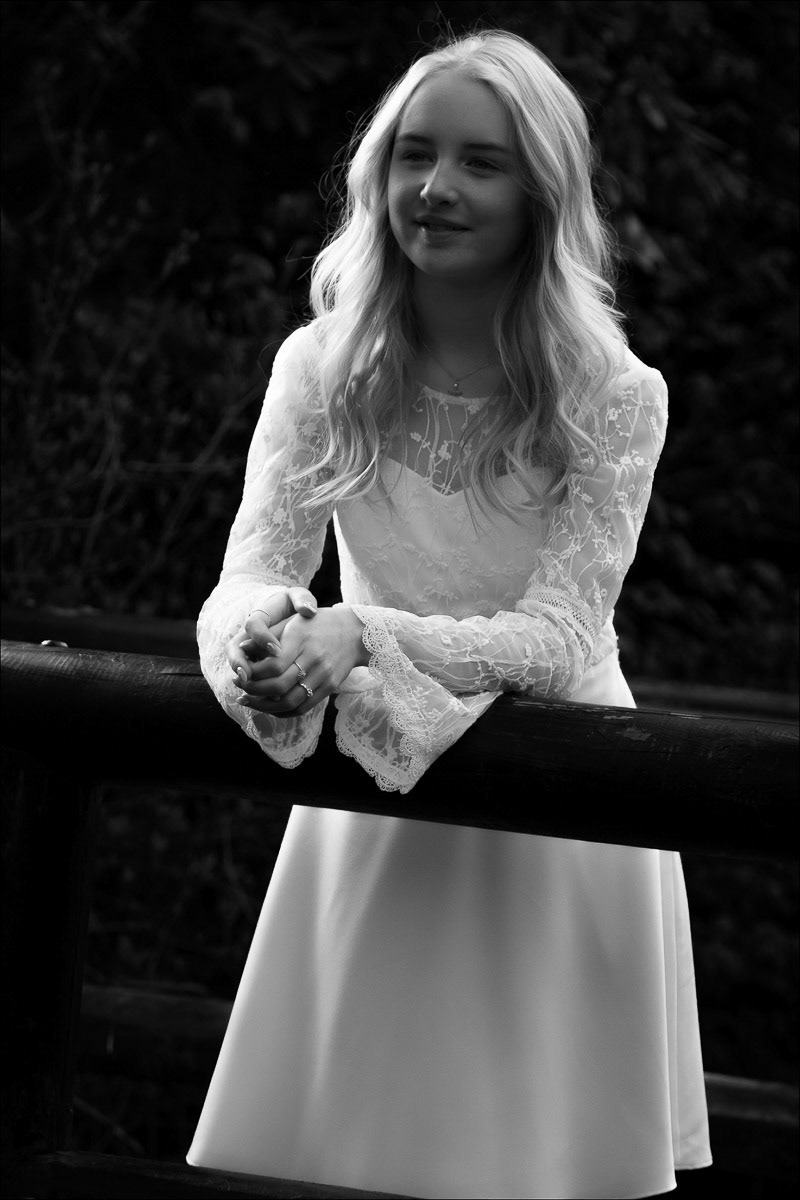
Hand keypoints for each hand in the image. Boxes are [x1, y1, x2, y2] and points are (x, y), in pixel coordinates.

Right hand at [226, 586, 317, 682]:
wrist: (291, 618)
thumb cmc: (294, 605)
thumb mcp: (298, 598)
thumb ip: (302, 599)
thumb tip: (308, 609)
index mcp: (259, 616)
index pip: (253, 625)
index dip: (262, 638)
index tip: (277, 649)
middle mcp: (247, 636)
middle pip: (235, 651)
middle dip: (241, 665)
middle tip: (250, 676)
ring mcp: (249, 653)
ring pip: (239, 668)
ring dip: (248, 681)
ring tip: (261, 691)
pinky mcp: (255, 666)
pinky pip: (249, 679)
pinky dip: (258, 689)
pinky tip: (271, 698)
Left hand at [233, 604, 367, 717]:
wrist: (356, 632)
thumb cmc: (318, 623)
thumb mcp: (293, 621)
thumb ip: (268, 635)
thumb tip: (241, 648)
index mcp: (301, 637)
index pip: (273, 665)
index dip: (253, 674)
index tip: (240, 674)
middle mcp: (313, 657)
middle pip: (279, 686)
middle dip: (254, 691)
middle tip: (240, 688)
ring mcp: (324, 674)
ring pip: (290, 701)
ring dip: (265, 706)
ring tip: (249, 701)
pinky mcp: (330, 686)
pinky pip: (304, 707)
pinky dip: (283, 711)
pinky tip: (270, 707)